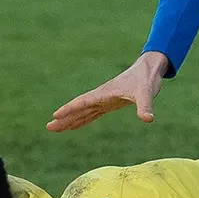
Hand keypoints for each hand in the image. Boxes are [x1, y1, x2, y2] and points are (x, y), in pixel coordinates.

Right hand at [47, 52, 168, 132]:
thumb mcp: (146, 93)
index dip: (70, 109)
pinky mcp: (109, 104)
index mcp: (104, 93)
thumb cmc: (146, 79)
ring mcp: (104, 100)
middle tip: (49, 127)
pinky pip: (91, 114)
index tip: (56, 115)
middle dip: (64, 118)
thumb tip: (148, 119)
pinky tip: (74, 126)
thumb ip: (145, 106)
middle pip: (78, 109)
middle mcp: (101, 97)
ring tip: (56, 128)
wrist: (149, 69)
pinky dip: (81, 120)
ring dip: (70, 120)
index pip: (83, 102)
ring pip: (82, 112)